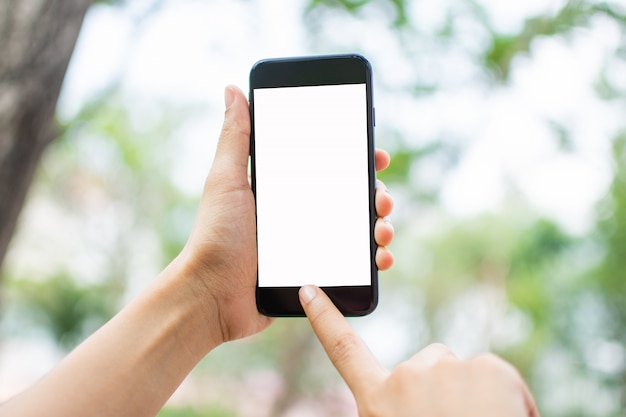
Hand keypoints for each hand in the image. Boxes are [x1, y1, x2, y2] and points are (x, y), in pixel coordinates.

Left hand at [178, 85, 394, 343]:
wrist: (212, 296)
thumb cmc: (215, 237)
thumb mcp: (226, 180)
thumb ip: (235, 137)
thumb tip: (232, 89)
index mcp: (284, 191)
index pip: (328, 166)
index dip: (356, 158)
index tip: (376, 154)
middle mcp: (300, 215)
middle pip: (350, 198)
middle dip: (375, 194)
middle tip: (381, 198)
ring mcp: (309, 245)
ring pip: (357, 231)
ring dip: (380, 226)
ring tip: (383, 230)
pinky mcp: (315, 274)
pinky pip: (353, 266)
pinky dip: (373, 261)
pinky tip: (381, 259)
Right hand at [300, 286, 539, 416]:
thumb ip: (395, 407)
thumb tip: (407, 400)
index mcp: (378, 401)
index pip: (344, 350)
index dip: (324, 318)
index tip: (308, 290)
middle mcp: (406, 378)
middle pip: (427, 363)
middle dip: (442, 388)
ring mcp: (446, 369)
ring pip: (463, 372)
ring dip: (474, 395)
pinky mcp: (487, 366)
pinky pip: (496, 374)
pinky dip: (506, 396)